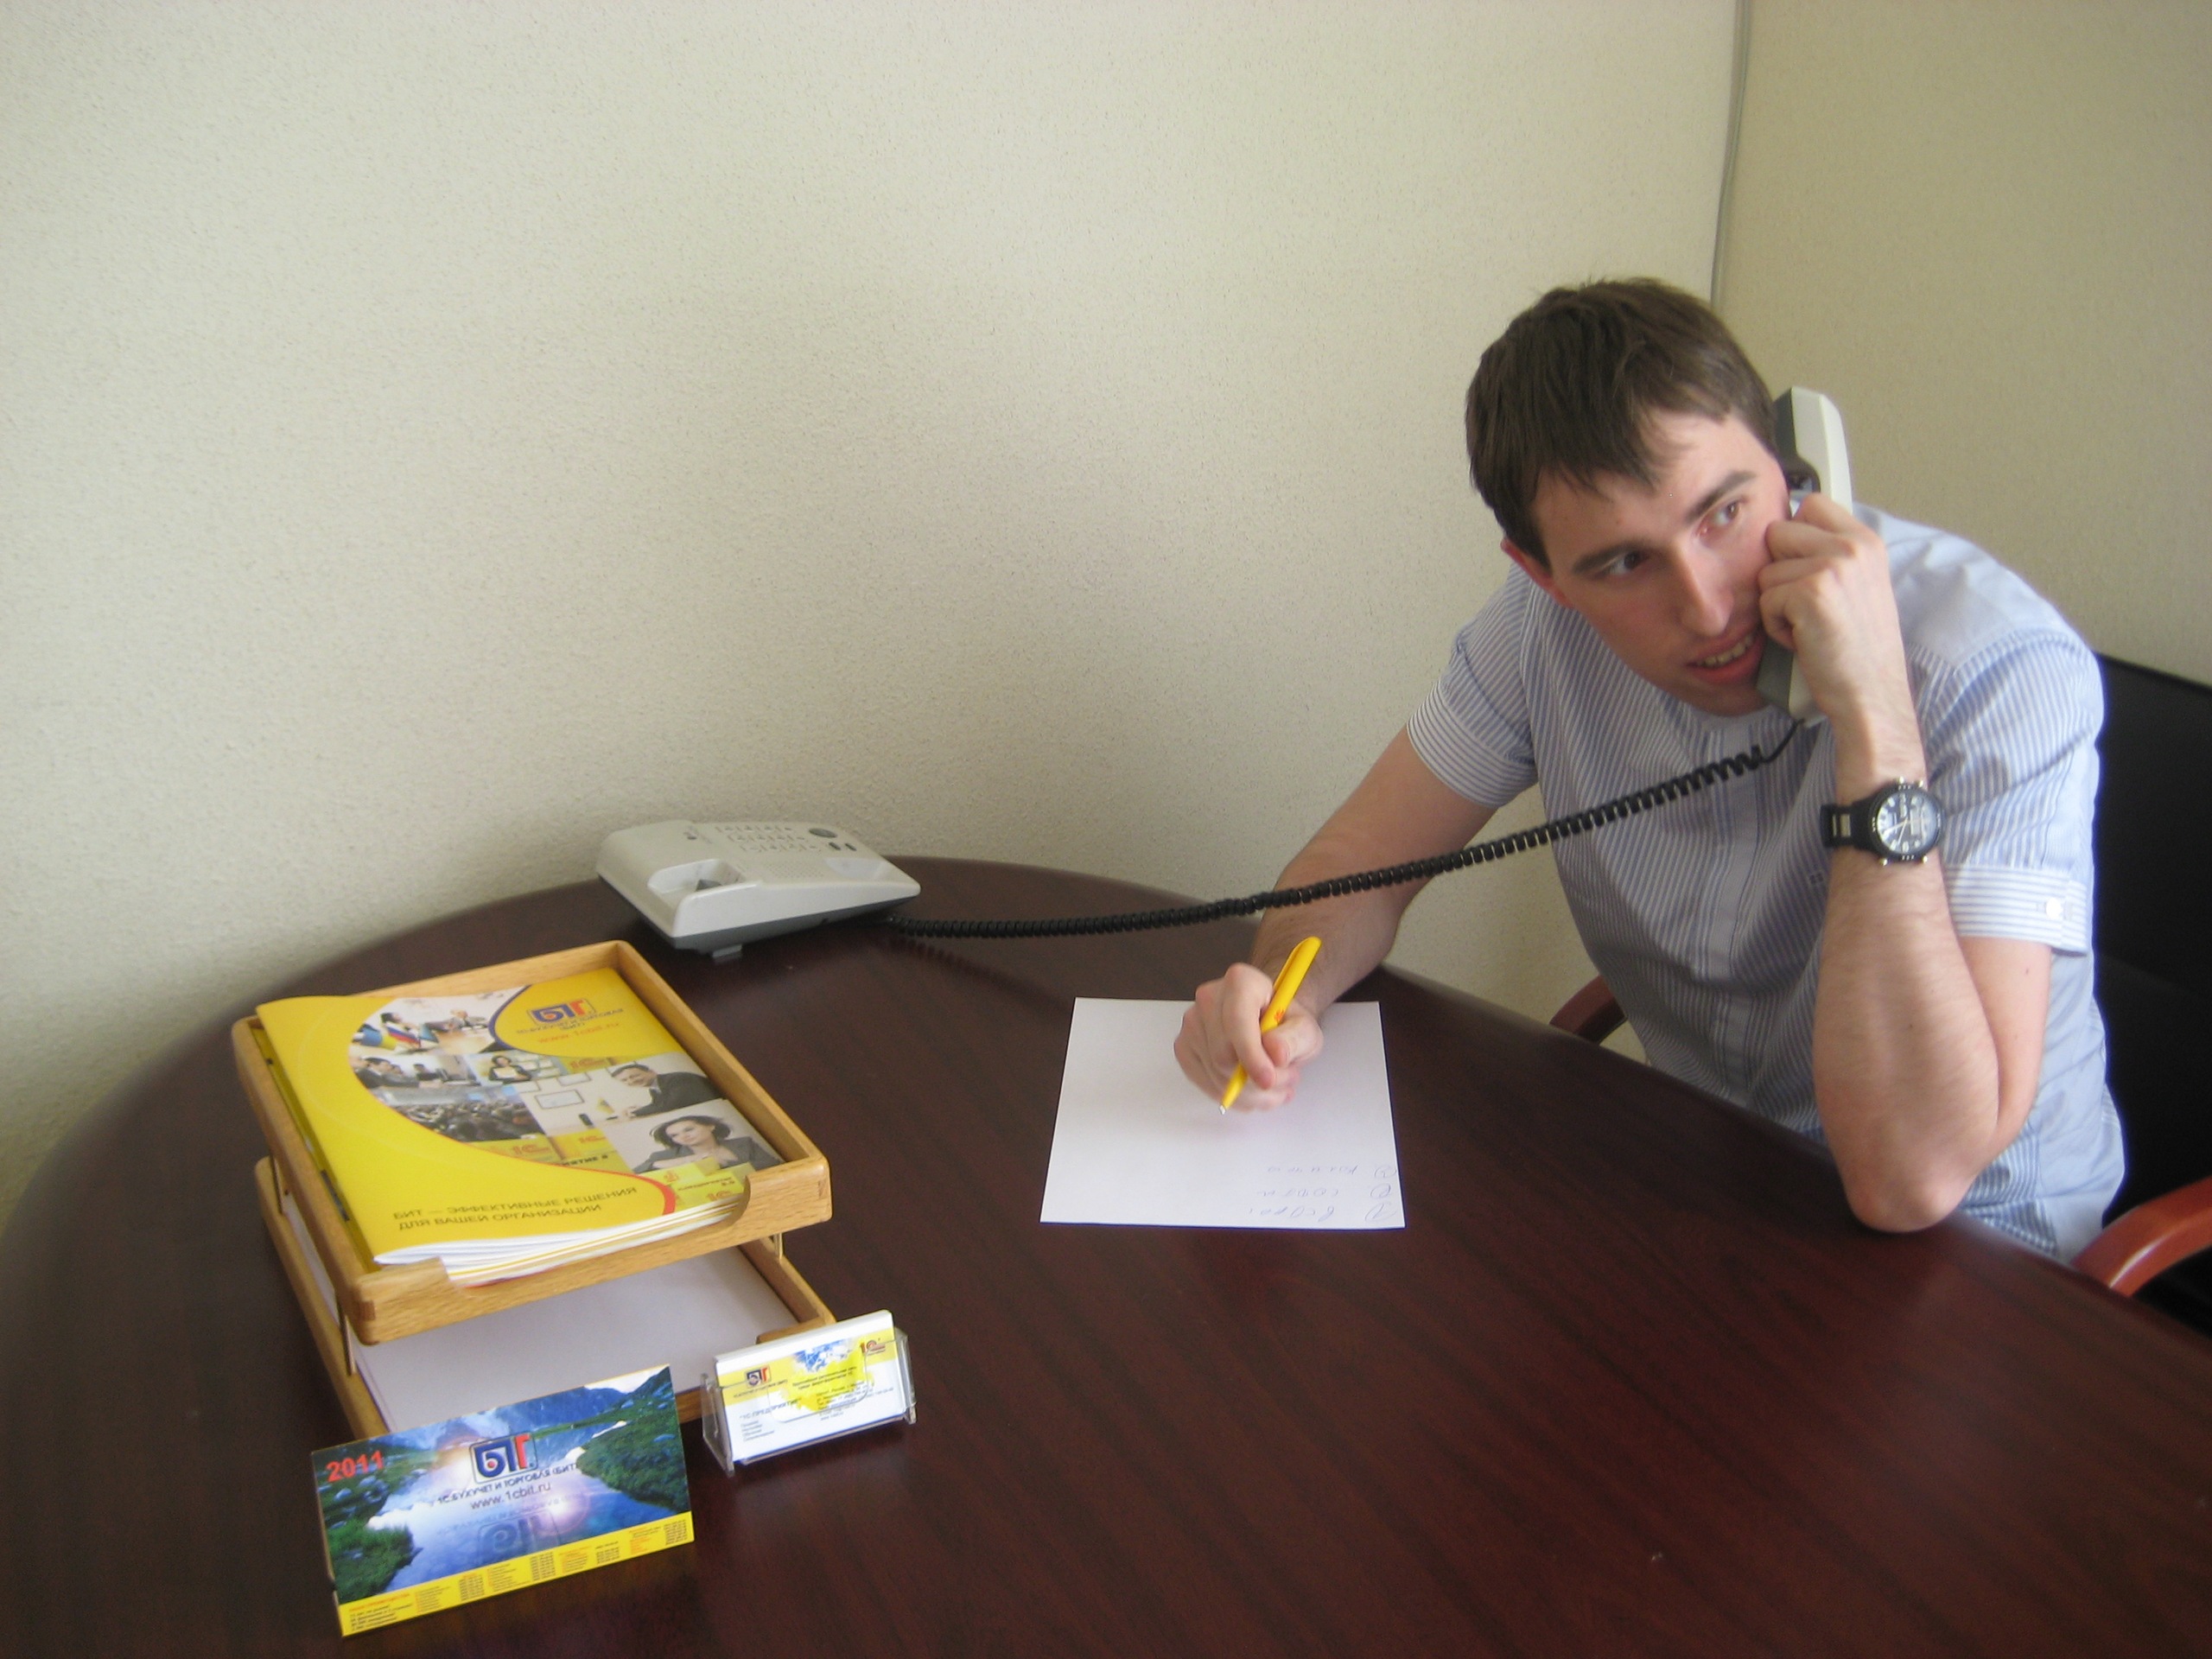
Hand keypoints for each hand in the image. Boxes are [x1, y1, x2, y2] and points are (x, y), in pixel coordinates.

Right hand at [1175, 962, 1324, 1110]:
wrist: (1269, 1023)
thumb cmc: (1285, 1023)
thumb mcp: (1306, 1029)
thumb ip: (1296, 1038)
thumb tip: (1275, 1053)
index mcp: (1240, 981)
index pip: (1237, 1021)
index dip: (1251, 1055)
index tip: (1268, 1079)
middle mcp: (1208, 998)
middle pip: (1224, 1055)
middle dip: (1257, 1080)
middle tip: (1286, 1079)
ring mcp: (1191, 1024)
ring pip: (1215, 1075)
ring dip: (1251, 1093)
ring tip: (1274, 1084)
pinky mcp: (1184, 1048)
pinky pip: (1206, 1084)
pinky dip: (1234, 1097)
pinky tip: (1254, 1090)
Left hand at [1758, 494, 1925, 784]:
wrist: (1871, 694)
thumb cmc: (1857, 649)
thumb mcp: (1858, 587)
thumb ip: (1830, 554)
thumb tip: (1782, 533)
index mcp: (1867, 541)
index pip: (1811, 504)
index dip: (1794, 537)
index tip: (1802, 569)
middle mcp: (1853, 546)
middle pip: (1777, 533)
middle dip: (1779, 572)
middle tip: (1806, 606)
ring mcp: (1833, 566)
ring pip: (1766, 571)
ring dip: (1776, 603)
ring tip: (1808, 626)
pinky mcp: (1810, 592)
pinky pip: (1765, 599)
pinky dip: (1775, 626)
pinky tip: (1803, 640)